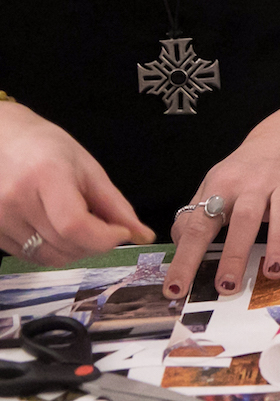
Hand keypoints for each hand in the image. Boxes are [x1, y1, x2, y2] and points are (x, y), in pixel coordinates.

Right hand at [0, 103, 150, 268]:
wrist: (1, 142)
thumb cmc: (47, 149)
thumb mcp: (88, 168)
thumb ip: (115, 205)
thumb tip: (144, 236)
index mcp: (45, 177)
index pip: (74, 225)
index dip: (104, 237)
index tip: (122, 231)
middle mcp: (16, 201)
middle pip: (64, 246)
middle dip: (95, 244)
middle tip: (105, 228)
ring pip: (48, 258)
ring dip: (75, 250)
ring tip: (81, 227)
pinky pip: (29, 257)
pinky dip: (52, 251)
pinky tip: (58, 230)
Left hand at [165, 128, 279, 302]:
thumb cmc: (243, 170)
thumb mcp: (212, 186)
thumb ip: (192, 217)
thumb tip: (177, 247)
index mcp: (223, 187)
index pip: (199, 226)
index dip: (187, 258)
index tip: (175, 290)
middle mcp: (254, 185)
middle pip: (243, 218)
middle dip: (235, 253)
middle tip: (227, 286)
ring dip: (279, 241)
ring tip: (273, 272)